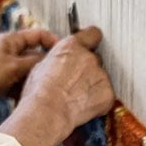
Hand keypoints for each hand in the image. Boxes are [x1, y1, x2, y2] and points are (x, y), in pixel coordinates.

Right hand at [0, 26, 114, 145]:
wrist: (47, 112)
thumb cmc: (38, 92)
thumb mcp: (39, 66)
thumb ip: (56, 58)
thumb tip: (58, 61)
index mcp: (71, 47)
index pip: (92, 34)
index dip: (91, 40)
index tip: (90, 44)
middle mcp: (89, 57)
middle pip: (94, 58)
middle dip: (87, 67)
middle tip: (73, 80)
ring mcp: (100, 75)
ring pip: (100, 77)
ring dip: (92, 83)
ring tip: (75, 96)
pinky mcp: (107, 94)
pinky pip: (106, 94)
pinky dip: (98, 99)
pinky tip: (82, 105)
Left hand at [0, 29, 59, 102]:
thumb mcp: (15, 66)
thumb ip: (36, 62)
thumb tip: (54, 60)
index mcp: (12, 41)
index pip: (39, 35)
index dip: (53, 42)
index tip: (65, 52)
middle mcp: (10, 52)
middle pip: (36, 55)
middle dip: (45, 65)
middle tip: (59, 73)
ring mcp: (8, 67)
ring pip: (30, 72)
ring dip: (35, 80)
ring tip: (45, 87)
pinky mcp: (4, 82)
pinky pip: (21, 84)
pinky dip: (26, 90)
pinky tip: (31, 96)